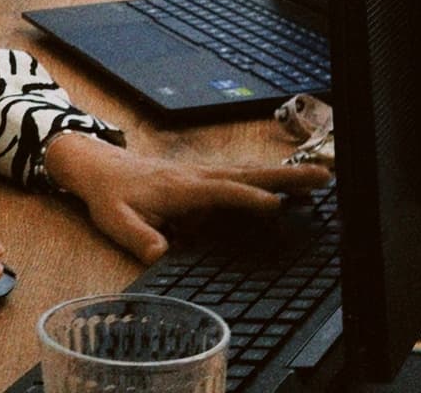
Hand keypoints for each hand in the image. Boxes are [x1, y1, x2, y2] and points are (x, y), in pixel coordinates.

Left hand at [44, 132, 331, 263]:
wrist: (98, 165)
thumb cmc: (109, 195)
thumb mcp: (114, 220)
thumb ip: (137, 236)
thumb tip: (160, 254)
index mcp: (181, 188)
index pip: (222, 192)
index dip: (248, 200)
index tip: (277, 207)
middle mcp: (198, 176)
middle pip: (248, 175)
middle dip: (285, 178)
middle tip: (323, 178)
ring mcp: (203, 174)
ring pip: (250, 173)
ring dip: (285, 175)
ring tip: (321, 178)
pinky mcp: (204, 176)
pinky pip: (242, 175)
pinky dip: (269, 177)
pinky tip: (290, 183)